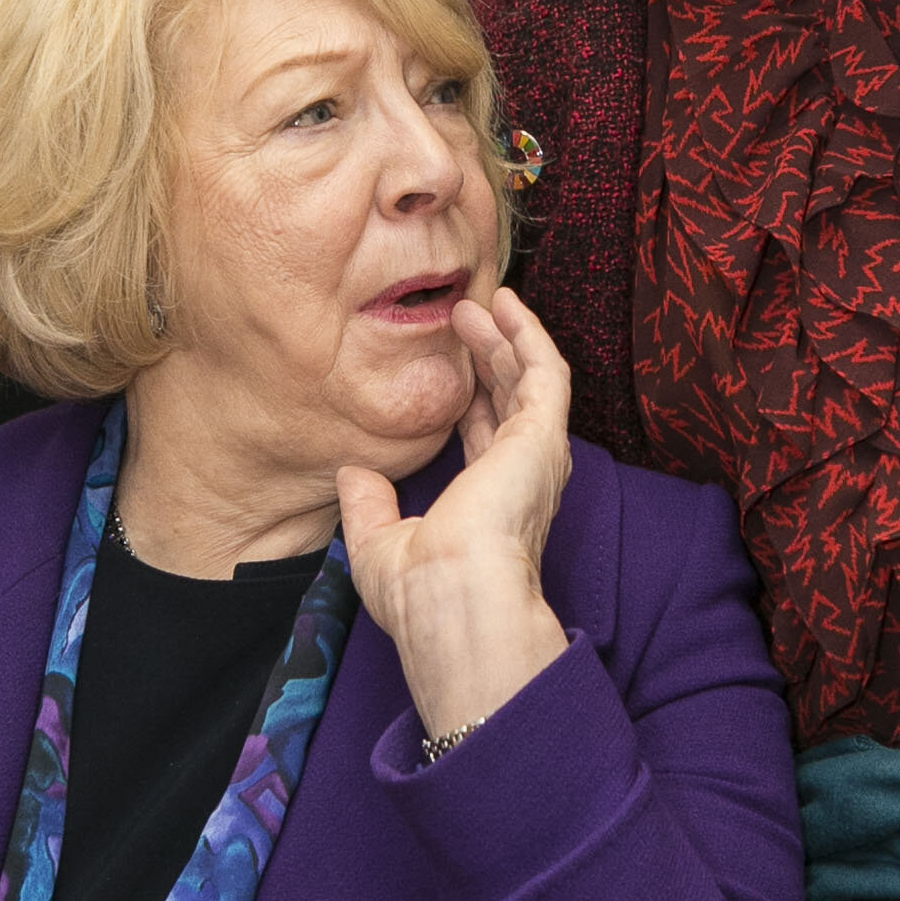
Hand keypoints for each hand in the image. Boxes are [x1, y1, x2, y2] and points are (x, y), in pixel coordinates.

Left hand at [336, 290, 571, 740]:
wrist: (453, 598)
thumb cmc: (420, 592)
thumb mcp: (379, 546)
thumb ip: (369, 506)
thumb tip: (353, 473)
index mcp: (487, 505)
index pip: (486, 441)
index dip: (472, 400)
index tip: (451, 371)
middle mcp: (519, 478)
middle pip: (511, 402)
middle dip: (491, 358)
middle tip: (465, 318)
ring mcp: (535, 455)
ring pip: (532, 381)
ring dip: (509, 338)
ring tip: (486, 301)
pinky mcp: (543, 435)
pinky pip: (546, 371)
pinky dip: (530, 336)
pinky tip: (508, 306)